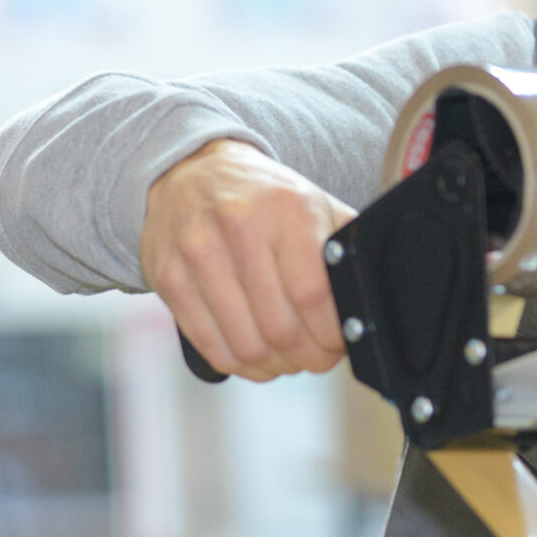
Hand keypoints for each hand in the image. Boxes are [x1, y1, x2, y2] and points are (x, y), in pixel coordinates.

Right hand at [142, 138, 354, 379]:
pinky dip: (241, 365)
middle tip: (319, 357)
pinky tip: (257, 358)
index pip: (314, 295)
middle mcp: (239, 226)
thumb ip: (345, 249)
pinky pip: (211, 346)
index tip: (340, 344)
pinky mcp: (169, 277)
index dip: (331, 335)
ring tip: (290, 359)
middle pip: (280, 327)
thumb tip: (368, 303)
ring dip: (277, 365)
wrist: (193, 170)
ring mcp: (198, 253)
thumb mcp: (315, 205)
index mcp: (288, 209)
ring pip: (246, 344)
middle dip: (309, 357)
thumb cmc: (264, 197)